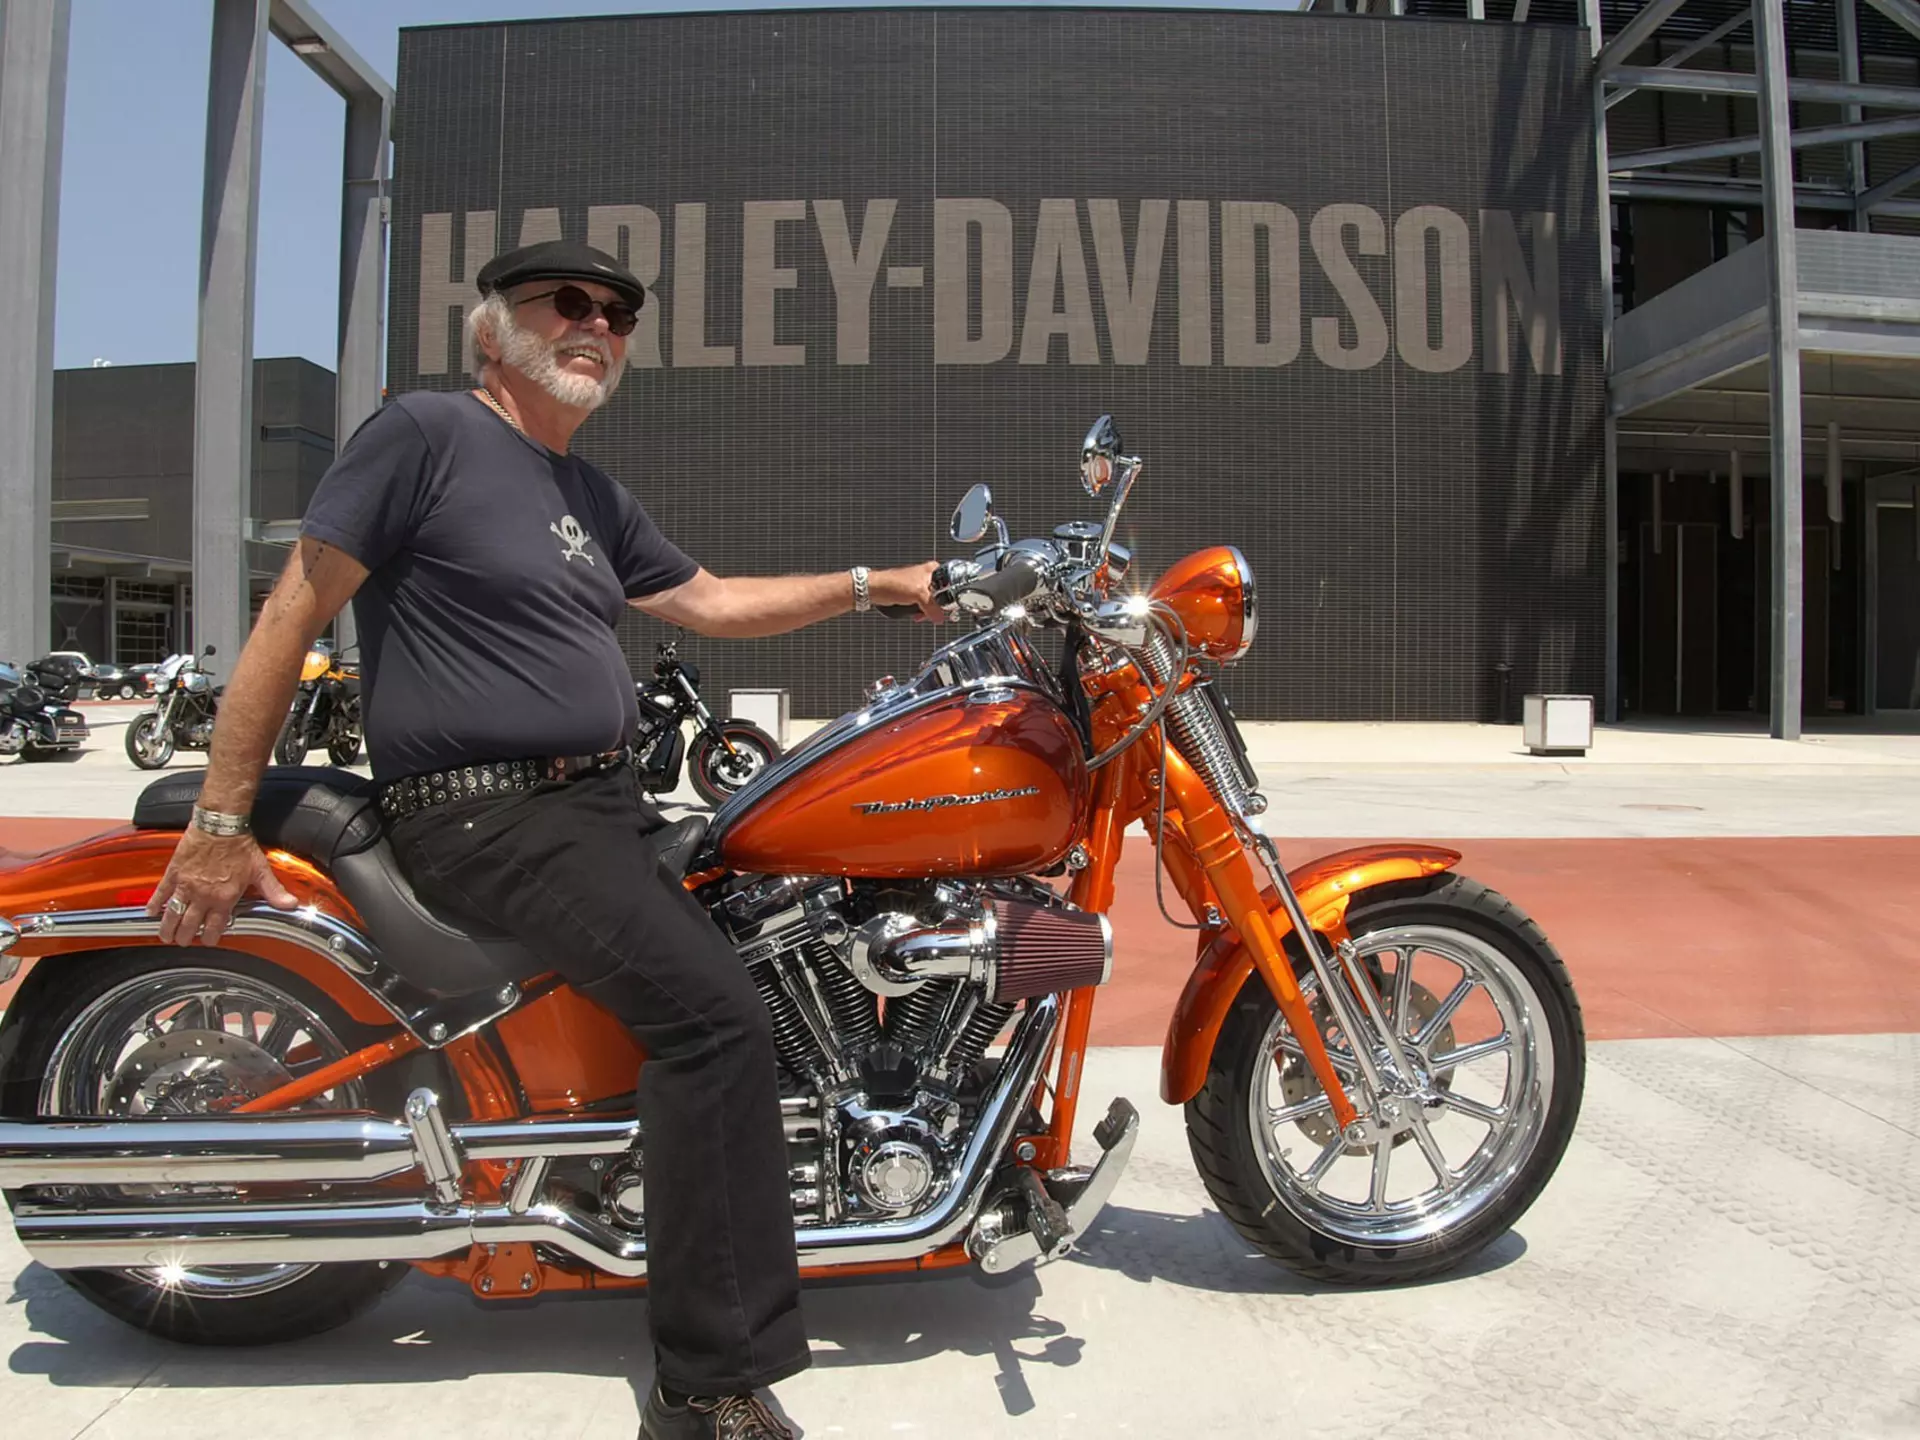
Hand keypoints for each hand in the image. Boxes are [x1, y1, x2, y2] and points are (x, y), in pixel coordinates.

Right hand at [147, 827, 298, 946]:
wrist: (220, 825)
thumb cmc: (240, 846)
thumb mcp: (261, 870)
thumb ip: (273, 891)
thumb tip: (290, 904)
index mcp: (224, 898)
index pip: (215, 927)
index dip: (210, 937)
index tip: (208, 941)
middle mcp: (203, 896)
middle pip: (190, 924)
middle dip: (186, 937)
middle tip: (183, 942)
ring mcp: (186, 885)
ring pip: (173, 913)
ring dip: (168, 927)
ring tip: (165, 936)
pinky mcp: (174, 873)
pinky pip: (160, 893)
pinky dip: (154, 904)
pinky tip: (150, 913)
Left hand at [870, 561, 945, 620]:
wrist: (875, 590)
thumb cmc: (893, 583)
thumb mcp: (919, 595)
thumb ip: (933, 607)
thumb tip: (940, 618)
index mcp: (932, 570)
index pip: (950, 584)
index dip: (949, 597)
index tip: (947, 607)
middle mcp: (927, 576)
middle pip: (941, 595)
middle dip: (936, 607)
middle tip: (933, 613)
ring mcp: (919, 586)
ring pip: (931, 602)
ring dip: (926, 611)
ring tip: (920, 614)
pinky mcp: (912, 594)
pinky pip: (921, 605)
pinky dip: (920, 611)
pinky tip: (915, 615)